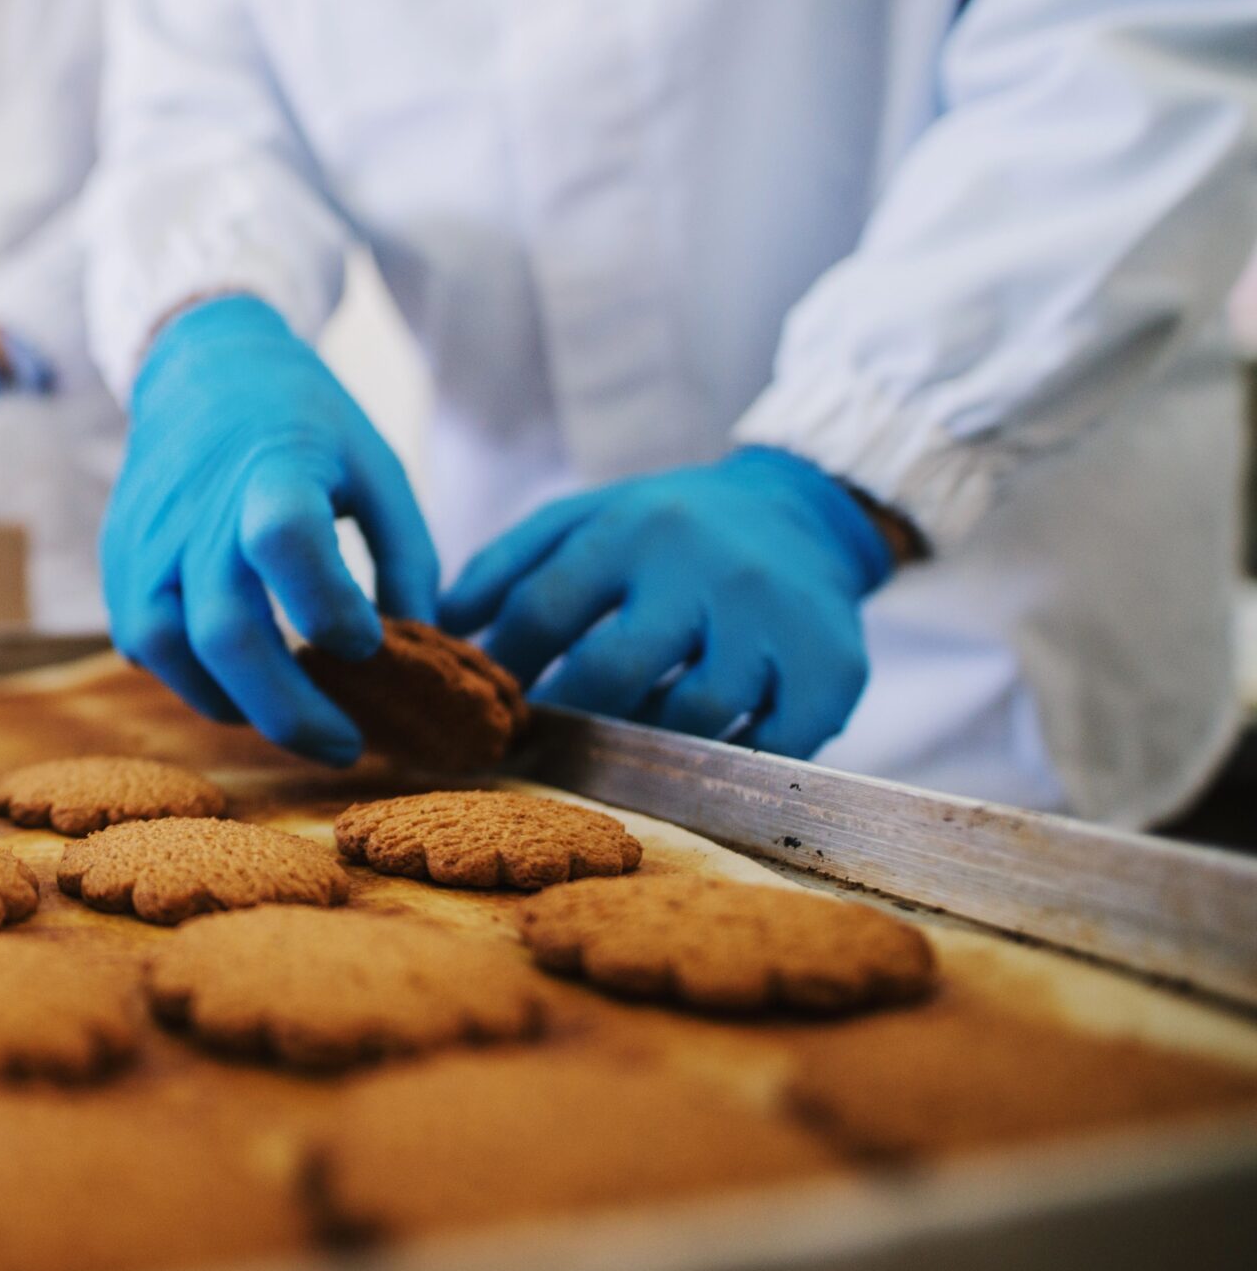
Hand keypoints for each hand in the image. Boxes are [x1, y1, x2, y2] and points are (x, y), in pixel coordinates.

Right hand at [101, 295, 438, 764]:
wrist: (202, 371)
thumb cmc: (307, 425)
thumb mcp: (379, 467)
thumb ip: (408, 559)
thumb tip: (418, 651)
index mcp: (272, 469)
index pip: (284, 540)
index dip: (328, 606)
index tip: (371, 643)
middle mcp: (196, 508)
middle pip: (226, 628)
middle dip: (290, 707)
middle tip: (347, 746)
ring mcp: (146, 537)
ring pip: (171, 649)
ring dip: (235, 704)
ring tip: (292, 719)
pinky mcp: (118, 561)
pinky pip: (143, 642)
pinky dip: (191, 679)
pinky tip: (239, 686)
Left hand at [438, 447, 895, 757]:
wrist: (799, 511)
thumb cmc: (664, 527)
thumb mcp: (582, 519)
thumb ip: (503, 566)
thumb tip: (437, 628)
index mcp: (631, 528)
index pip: (543, 611)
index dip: (506, 669)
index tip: (492, 704)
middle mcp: (705, 567)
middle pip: (614, 672)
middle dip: (568, 717)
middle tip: (548, 741)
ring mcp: (773, 620)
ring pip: (691, 714)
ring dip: (646, 742)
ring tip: (623, 742)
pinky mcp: (833, 668)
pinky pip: (771, 744)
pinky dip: (728, 759)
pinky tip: (699, 751)